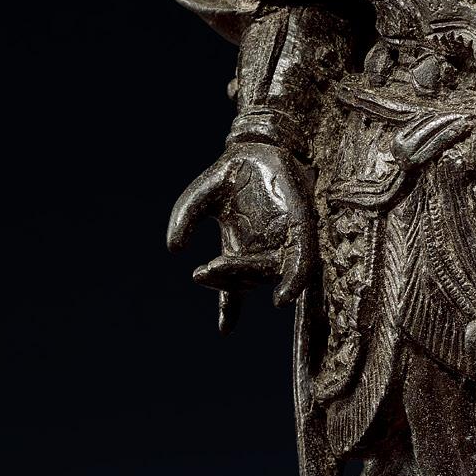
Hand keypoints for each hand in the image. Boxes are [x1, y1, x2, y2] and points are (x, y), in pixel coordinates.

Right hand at [167, 141, 312, 334]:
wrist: (257, 146)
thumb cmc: (231, 174)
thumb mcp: (200, 198)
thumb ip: (184, 220)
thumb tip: (174, 249)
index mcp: (237, 249)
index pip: (233, 287)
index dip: (229, 310)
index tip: (225, 330)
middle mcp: (259, 251)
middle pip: (245, 280)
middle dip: (226, 280)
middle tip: (204, 271)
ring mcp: (280, 240)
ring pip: (271, 273)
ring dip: (256, 282)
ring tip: (253, 292)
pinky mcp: (300, 228)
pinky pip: (301, 260)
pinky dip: (293, 280)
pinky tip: (284, 297)